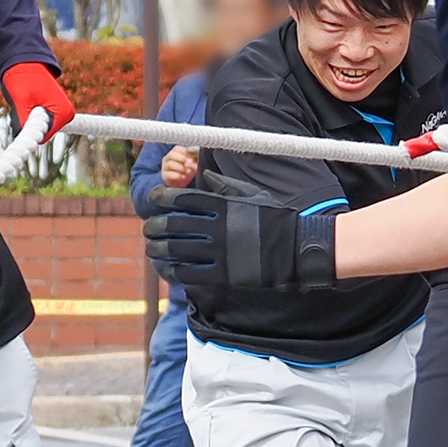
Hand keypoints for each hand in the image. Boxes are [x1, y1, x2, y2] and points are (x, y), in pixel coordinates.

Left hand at [2, 63, 76, 141]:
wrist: (23, 59)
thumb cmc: (23, 77)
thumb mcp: (21, 101)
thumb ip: (25, 123)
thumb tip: (25, 140)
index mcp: (64, 113)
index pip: (42, 136)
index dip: (27, 130)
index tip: (18, 116)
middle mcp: (66, 114)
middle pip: (41, 132)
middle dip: (27, 123)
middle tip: (20, 104)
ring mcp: (60, 111)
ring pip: (38, 127)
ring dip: (26, 118)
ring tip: (22, 100)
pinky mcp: (53, 109)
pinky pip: (38, 120)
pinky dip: (27, 115)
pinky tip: (25, 101)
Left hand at [144, 187, 336, 289]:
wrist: (298, 248)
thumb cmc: (277, 219)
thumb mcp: (253, 195)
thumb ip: (225, 185)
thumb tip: (202, 173)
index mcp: (224, 205)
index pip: (183, 198)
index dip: (162, 197)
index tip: (153, 198)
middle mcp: (218, 227)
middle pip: (174, 224)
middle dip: (155, 226)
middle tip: (149, 228)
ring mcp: (220, 251)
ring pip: (177, 249)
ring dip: (158, 249)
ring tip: (151, 248)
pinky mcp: (224, 273)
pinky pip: (190, 272)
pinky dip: (173, 270)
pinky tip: (167, 268)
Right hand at [160, 147, 198, 187]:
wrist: (181, 182)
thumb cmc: (186, 169)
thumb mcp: (192, 163)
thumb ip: (193, 160)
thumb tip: (191, 161)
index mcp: (174, 152)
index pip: (177, 148)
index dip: (185, 152)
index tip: (191, 157)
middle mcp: (168, 158)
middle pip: (172, 154)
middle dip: (182, 159)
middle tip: (189, 164)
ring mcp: (165, 167)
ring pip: (170, 164)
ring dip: (181, 168)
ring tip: (188, 171)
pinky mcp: (165, 175)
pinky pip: (169, 174)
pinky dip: (177, 175)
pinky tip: (183, 176)